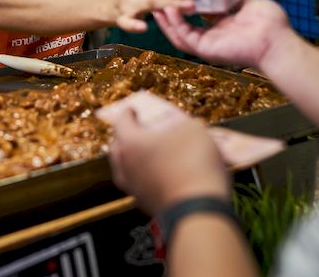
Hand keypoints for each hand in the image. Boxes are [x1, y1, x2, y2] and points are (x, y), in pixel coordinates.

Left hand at [108, 107, 228, 215]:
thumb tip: (182, 128)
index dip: (128, 113)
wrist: (199, 210)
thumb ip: (181, 124)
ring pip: (130, 170)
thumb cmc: (192, 163)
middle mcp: (125, 167)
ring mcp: (135, 190)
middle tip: (140, 130)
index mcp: (130, 143)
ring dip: (139, 160)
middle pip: (119, 148)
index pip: (122, 122)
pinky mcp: (148, 206)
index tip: (131, 109)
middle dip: (128, 138)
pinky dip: (150, 177)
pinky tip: (167, 173)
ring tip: (157, 153)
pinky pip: (144, 185)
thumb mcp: (192, 129)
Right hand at [154, 0, 290, 68]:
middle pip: (181, 26)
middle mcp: (211, 36)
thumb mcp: (248, 3)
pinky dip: (175, 24)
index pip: (195, 15)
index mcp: (220, 26)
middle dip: (168, 13)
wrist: (277, 40)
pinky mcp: (206, 50)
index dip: (183, 3)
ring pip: (178, 34)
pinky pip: (185, 37)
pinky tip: (168, 10)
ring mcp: (207, 45)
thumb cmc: (270, 24)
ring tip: (155, 3)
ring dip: (166, 20)